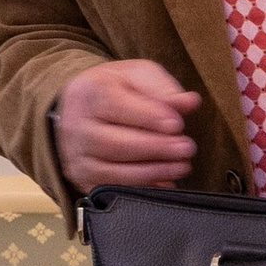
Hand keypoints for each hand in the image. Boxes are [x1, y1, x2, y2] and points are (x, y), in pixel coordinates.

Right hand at [53, 59, 202, 190]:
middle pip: (113, 143)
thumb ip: (161, 87)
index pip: (114, 105)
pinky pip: (112, 189)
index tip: (177, 124)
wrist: (81, 107)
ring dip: (152, 171)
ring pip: (113, 171)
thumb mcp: (137, 76)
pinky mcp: (82, 177)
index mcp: (88, 94)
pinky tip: (164, 182)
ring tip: (182, 165)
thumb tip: (189, 102)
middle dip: (155, 148)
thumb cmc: (116, 90)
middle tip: (187, 147)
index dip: (148, 117)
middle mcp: (76, 126)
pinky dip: (141, 189)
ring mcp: (77, 155)